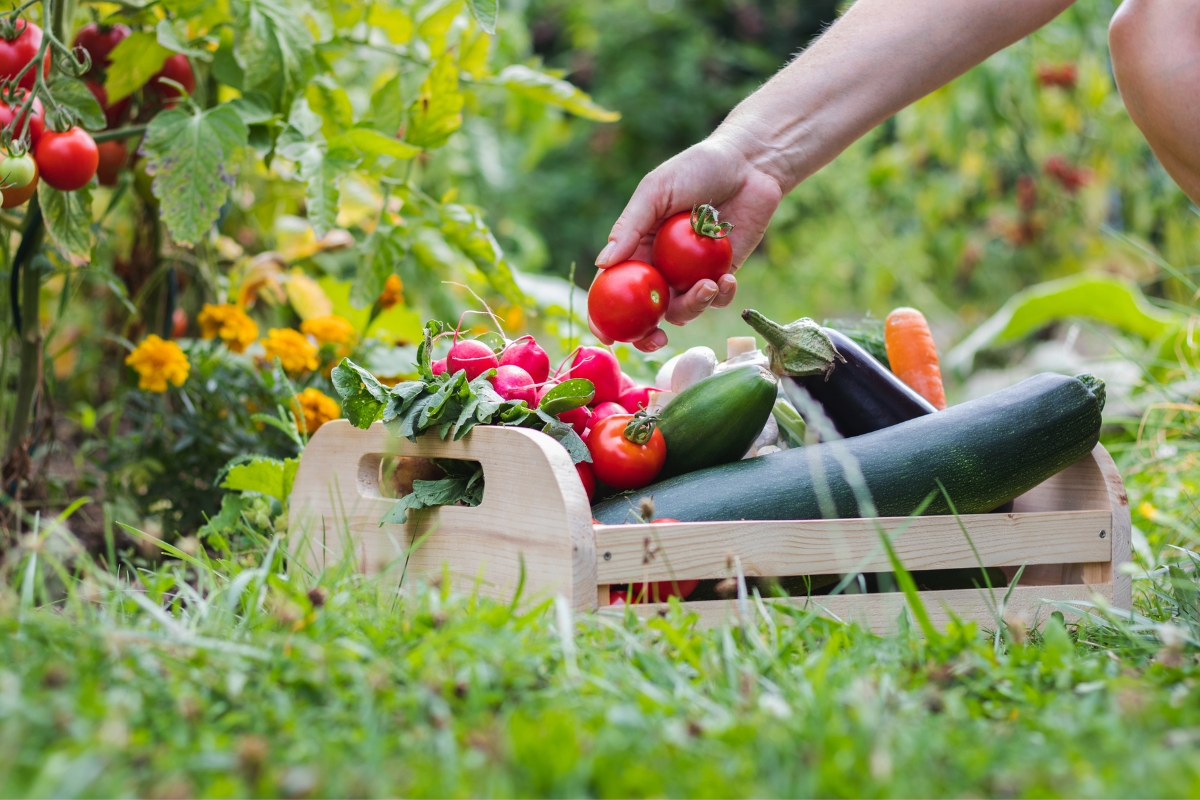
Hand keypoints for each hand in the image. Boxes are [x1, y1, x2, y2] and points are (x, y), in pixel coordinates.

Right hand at [588, 129, 785, 350]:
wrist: (749, 164)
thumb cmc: (696, 168)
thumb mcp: (656, 191)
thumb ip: (630, 226)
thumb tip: (602, 263)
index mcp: (637, 248)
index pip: (613, 288)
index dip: (605, 315)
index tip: (608, 335)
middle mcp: (661, 266)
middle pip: (646, 312)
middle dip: (648, 334)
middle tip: (657, 339)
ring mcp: (691, 274)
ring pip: (684, 310)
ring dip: (694, 306)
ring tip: (709, 286)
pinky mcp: (722, 274)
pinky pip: (717, 299)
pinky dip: (722, 295)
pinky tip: (728, 277)